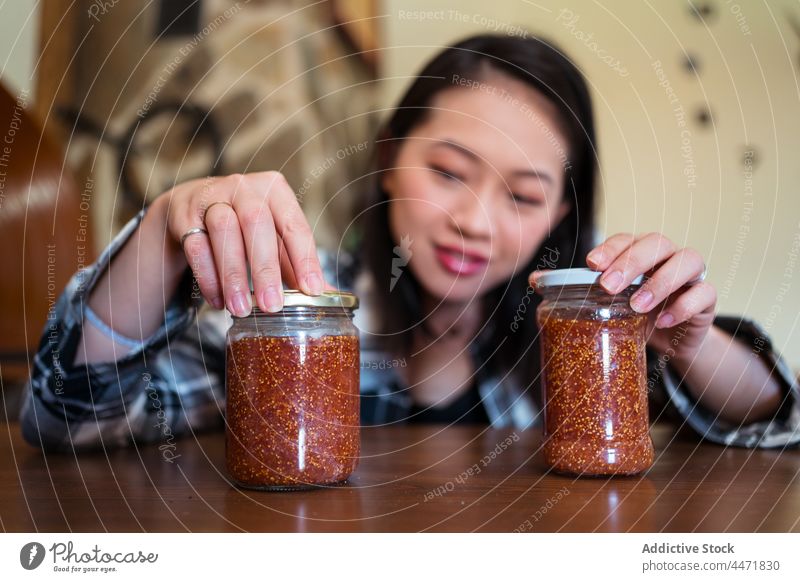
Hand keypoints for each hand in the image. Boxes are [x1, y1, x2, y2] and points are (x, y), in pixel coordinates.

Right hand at [159, 172, 327, 315]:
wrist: (192, 207)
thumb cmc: (243, 226)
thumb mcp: (272, 239)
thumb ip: (294, 264)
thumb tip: (327, 295)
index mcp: (275, 190)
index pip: (294, 224)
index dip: (304, 258)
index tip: (311, 290)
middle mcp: (244, 187)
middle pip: (257, 223)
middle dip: (265, 269)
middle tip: (272, 306)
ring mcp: (211, 196)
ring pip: (223, 231)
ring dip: (234, 274)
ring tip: (242, 310)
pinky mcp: (183, 212)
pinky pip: (196, 245)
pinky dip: (208, 277)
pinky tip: (218, 301)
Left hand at [586, 232, 716, 361]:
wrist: (671, 340)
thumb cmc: (637, 315)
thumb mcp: (609, 304)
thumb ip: (581, 290)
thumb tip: (540, 281)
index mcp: (640, 253)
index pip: (627, 239)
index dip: (611, 248)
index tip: (592, 264)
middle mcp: (667, 256)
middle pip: (656, 243)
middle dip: (631, 262)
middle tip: (608, 286)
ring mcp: (691, 275)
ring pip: (688, 260)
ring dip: (660, 282)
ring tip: (636, 306)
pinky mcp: (707, 298)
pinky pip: (705, 292)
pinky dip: (684, 306)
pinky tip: (663, 321)